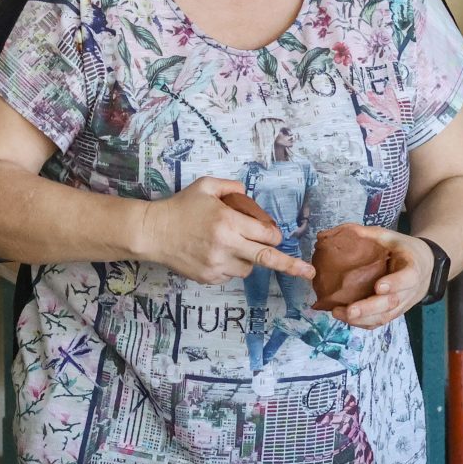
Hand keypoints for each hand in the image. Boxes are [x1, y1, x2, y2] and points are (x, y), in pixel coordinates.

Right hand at [145, 178, 313, 285]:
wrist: (153, 233)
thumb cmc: (181, 207)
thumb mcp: (206, 186)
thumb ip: (233, 187)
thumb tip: (251, 199)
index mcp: (228, 221)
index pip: (266, 233)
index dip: (273, 234)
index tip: (273, 235)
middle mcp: (226, 245)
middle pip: (267, 258)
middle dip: (291, 265)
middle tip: (309, 272)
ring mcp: (218, 264)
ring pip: (248, 268)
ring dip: (247, 258)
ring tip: (226, 245)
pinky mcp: (210, 277)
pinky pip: (231, 275)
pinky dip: (229, 265)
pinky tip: (212, 253)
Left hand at [326, 225, 434, 330]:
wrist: (425, 267)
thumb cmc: (405, 250)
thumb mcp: (393, 237)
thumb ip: (372, 234)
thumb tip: (345, 231)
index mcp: (413, 268)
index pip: (408, 278)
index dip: (395, 283)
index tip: (379, 286)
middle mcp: (410, 291)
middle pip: (392, 303)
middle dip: (370, 308)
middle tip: (350, 311)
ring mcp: (402, 304)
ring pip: (385, 316)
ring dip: (362, 319)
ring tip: (339, 314)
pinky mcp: (394, 312)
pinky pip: (380, 322)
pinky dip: (363, 323)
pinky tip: (345, 319)